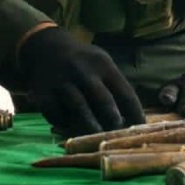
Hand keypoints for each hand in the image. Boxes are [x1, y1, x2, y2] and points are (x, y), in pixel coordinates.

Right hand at [19, 27, 144, 135]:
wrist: (43, 47)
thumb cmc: (82, 62)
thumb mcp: (101, 64)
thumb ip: (115, 87)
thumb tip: (132, 119)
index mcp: (103, 65)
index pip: (125, 92)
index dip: (135, 113)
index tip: (141, 128)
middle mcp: (83, 71)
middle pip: (103, 100)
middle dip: (114, 119)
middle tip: (120, 135)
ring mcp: (62, 82)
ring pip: (79, 108)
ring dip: (91, 125)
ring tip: (99, 137)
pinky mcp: (43, 94)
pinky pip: (57, 114)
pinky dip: (66, 125)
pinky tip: (73, 131)